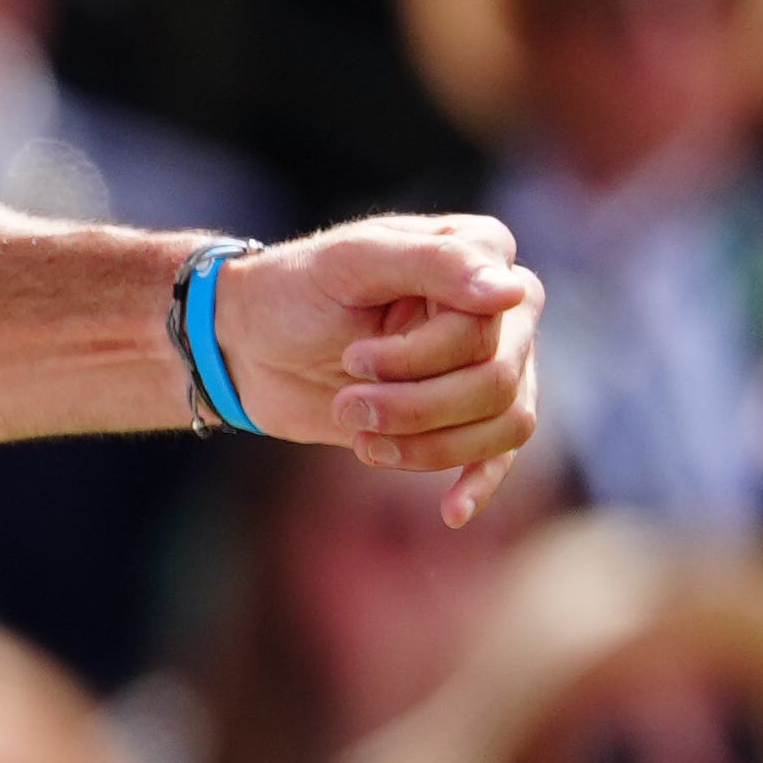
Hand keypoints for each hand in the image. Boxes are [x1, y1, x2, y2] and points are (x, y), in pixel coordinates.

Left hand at [210, 216, 544, 524]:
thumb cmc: (295, 291)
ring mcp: (490, 360)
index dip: (421, 354)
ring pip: (505, 422)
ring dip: (427, 442)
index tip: (352, 357)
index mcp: (482, 250)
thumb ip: (434, 264)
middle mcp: (501, 305)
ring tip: (359, 434)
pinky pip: (500, 453)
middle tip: (346, 402)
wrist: (250, 345)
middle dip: (415, 404)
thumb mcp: (353, 262)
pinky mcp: (466, 411)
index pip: (489, 324)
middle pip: (499, 379)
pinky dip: (479, 483)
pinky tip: (451, 511)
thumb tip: (511, 291)